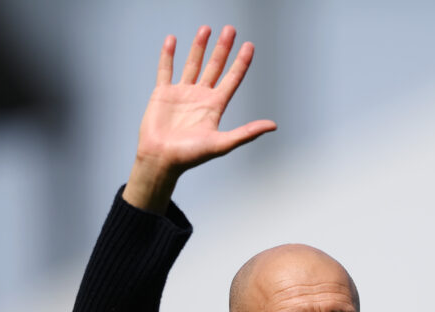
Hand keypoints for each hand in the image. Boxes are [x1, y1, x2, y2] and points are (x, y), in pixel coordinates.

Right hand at [124, 26, 276, 211]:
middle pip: (215, 67)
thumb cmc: (190, 156)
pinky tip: (173, 40)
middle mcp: (200, 97)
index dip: (241, 62)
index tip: (249, 45)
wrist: (161, 160)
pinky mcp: (163, 94)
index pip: (232, 79)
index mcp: (215, 107)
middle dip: (223, 48)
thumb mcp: (222, 143)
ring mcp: (182, 93)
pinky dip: (168, 55)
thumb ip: (246, 133)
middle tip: (230, 30)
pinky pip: (166, 70)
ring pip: (193, 64)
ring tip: (206, 29)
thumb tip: (273, 126)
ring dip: (199, 46)